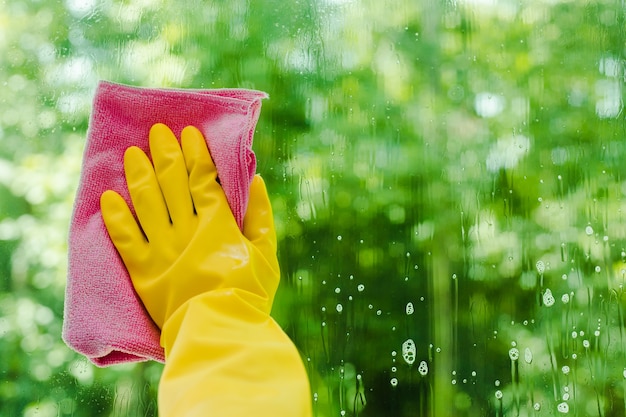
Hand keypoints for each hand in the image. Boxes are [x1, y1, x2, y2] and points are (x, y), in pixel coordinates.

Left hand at [100, 123, 278, 328]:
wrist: (218, 328)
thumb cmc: (249, 292)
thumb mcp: (267, 253)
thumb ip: (261, 216)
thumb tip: (255, 180)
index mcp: (217, 223)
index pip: (202, 178)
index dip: (194, 153)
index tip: (187, 133)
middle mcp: (186, 228)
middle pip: (172, 183)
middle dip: (164, 154)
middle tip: (156, 132)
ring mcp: (161, 248)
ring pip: (146, 202)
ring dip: (138, 175)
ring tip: (132, 153)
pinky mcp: (142, 269)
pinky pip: (124, 238)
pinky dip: (116, 216)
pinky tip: (108, 197)